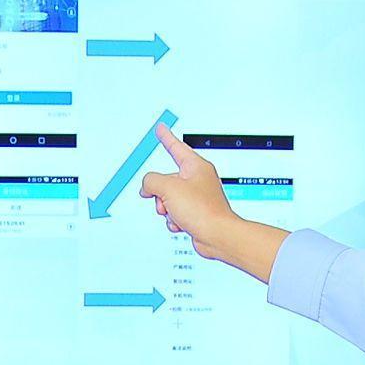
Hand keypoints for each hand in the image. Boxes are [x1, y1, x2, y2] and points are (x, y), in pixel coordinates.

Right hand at [135, 125, 283, 280]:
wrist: (217, 236)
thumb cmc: (202, 210)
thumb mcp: (168, 188)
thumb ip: (151, 180)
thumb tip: (147, 187)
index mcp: (195, 166)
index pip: (176, 147)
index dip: (166, 137)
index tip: (161, 129)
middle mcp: (197, 180)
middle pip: (166, 179)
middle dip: (159, 193)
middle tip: (163, 200)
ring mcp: (197, 197)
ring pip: (167, 198)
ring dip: (165, 208)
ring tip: (176, 213)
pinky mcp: (195, 213)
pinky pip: (174, 212)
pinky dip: (174, 219)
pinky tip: (182, 223)